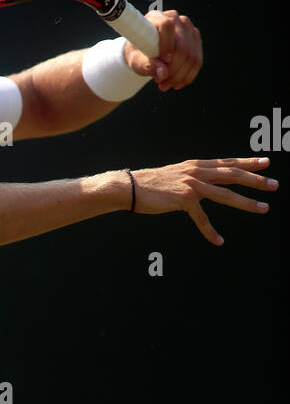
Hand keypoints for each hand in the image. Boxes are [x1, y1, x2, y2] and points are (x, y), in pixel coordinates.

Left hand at [123, 9, 202, 92]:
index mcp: (157, 17)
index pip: (167, 26)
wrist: (144, 52)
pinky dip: (187, 76)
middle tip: (161, 82)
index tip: (163, 61)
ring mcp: (188, 29)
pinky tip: (177, 83)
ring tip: (165, 84)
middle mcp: (176, 19)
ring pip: (191, 56)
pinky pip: (197, 61)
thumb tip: (163, 73)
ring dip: (179, 75)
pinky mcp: (195, 40)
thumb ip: (147, 65)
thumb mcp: (136, 60)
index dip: (167, 44)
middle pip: (182, 45)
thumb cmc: (138, 52)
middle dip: (173, 69)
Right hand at [128, 156, 277, 244]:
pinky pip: (201, 218)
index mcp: (195, 165)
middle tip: (274, 184)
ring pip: (225, 193)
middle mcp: (196, 172)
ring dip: (247, 202)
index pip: (227, 163)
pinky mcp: (184, 199)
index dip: (247, 163)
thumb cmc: (149, 184)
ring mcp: (191, 185)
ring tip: (264, 207)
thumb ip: (190, 178)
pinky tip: (218, 241)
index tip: (265, 163)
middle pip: (232, 174)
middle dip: (255, 179)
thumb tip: (200, 184)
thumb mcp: (174, 176)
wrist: (129, 187)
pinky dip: (210, 230)